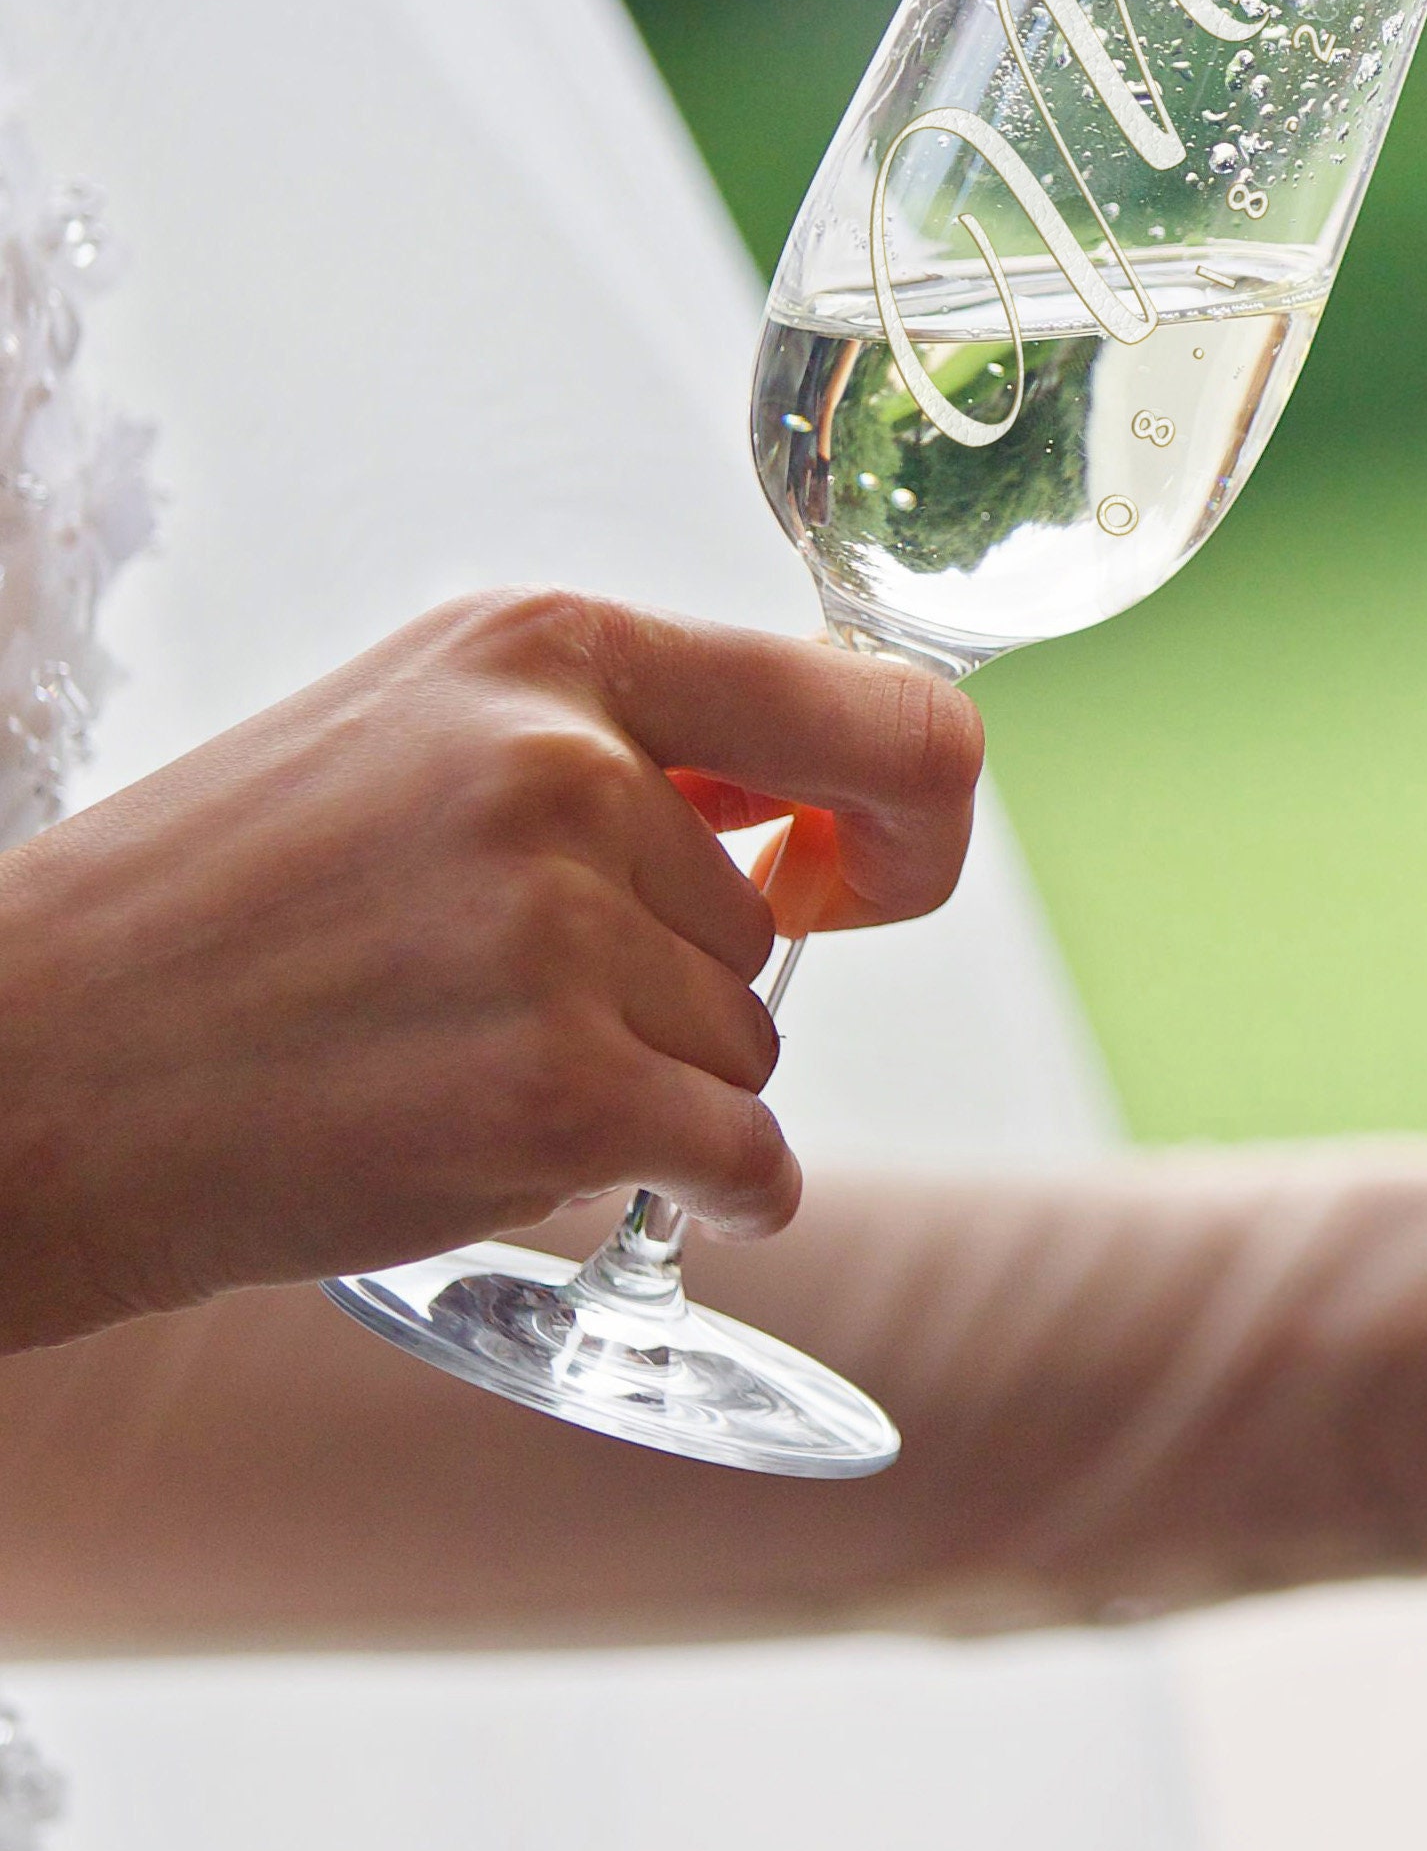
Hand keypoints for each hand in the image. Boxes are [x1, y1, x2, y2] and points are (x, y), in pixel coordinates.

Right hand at [0, 591, 981, 1347]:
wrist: (18, 1078)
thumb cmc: (220, 915)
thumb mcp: (415, 739)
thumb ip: (624, 751)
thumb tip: (828, 822)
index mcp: (546, 651)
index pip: (874, 711)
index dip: (913, 813)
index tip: (870, 877)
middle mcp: (569, 768)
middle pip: (767, 928)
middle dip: (666, 988)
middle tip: (473, 999)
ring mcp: (563, 933)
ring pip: (746, 1049)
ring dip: (645, 1089)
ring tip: (447, 1061)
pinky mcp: (558, 1097)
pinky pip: (744, 1164)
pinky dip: (707, 1200)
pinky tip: (563, 1172)